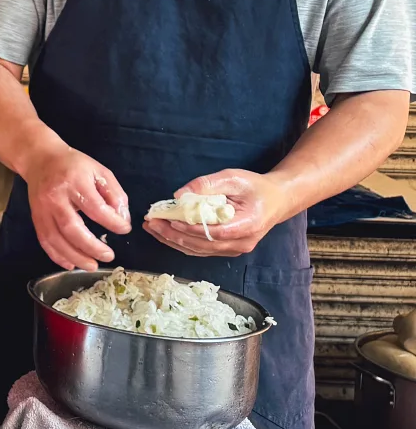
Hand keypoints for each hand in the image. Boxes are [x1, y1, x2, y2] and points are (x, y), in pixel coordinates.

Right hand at [23, 144, 130, 270]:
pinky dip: (57, 255)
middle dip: (92, 247)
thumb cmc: (74, 165)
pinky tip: (70, 264)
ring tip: (92, 265)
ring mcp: (42, 208)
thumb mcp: (100, 172)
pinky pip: (44, 240)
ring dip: (74, 256)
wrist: (40, 159)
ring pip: (55, 239)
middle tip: (109, 256)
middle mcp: (55, 196)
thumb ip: (114, 195)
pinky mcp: (35, 217)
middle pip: (72, 228)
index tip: (124, 229)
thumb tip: (122, 220)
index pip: (96, 208)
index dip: (113, 223)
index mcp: (74, 182)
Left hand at [145, 169, 289, 256]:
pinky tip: (165, 234)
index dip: (191, 228)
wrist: (276, 200)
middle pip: (203, 244)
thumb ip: (207, 184)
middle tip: (151, 223)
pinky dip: (181, 243)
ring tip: (152, 228)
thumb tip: (179, 194)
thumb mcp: (233, 177)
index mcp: (248, 224)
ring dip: (173, 240)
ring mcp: (235, 249)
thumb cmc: (255, 187)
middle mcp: (242, 242)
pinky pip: (201, 250)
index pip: (215, 232)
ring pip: (199, 250)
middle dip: (174, 235)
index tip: (170, 220)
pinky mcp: (228, 249)